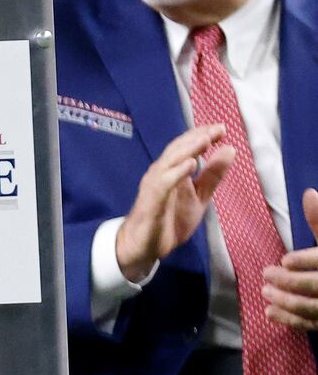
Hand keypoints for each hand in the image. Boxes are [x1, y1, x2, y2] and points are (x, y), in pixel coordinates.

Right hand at [115, 123, 232, 282]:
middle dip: (197, 138)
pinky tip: (190, 164)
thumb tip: (229, 150)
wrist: (145, 245)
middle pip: (178, 149)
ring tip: (205, 140)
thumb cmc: (170, 219)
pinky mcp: (152, 199)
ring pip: (170, 161)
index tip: (221, 128)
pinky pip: (164, 183)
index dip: (202, 136)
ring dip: (187, 149)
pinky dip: (177, 172)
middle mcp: (161, 172)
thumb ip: (212, 175)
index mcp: (172, 171)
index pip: (187, 147)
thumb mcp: (199, 197)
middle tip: (217, 129)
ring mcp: (155, 184)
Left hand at [262, 187, 317, 329]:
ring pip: (312, 308)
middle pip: (316, 286)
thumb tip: (308, 193)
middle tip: (266, 274)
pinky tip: (270, 312)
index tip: (285, 260)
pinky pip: (312, 324)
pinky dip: (290, 320)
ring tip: (264, 293)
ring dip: (286, 302)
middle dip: (290, 282)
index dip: (306, 261)